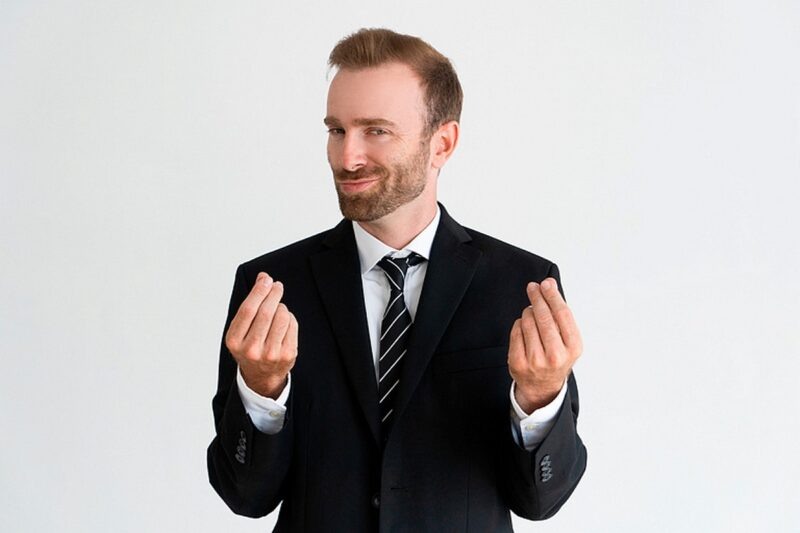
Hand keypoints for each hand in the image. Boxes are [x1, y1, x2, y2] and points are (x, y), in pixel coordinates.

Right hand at [225, 272, 298, 398]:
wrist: (261, 376)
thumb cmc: (249, 346)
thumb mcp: (240, 330)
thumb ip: (250, 305)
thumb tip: (263, 278)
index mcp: (234, 341)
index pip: (248, 310)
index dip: (258, 291)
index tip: (265, 279)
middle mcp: (251, 349)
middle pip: (266, 312)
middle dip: (273, 294)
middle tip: (277, 286)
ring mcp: (271, 354)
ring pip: (282, 317)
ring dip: (281, 307)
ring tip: (277, 309)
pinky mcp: (287, 355)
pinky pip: (292, 325)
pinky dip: (289, 318)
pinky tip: (284, 322)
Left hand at [508, 277, 582, 412]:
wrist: (543, 387)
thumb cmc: (556, 357)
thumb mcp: (568, 341)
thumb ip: (560, 315)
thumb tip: (549, 285)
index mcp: (573, 348)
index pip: (562, 314)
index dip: (552, 295)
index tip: (546, 284)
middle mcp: (555, 355)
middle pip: (543, 316)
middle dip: (537, 297)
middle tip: (533, 287)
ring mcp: (535, 360)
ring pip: (527, 321)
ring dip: (528, 313)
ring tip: (532, 315)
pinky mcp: (518, 362)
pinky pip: (516, 331)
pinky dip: (519, 325)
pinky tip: (525, 328)